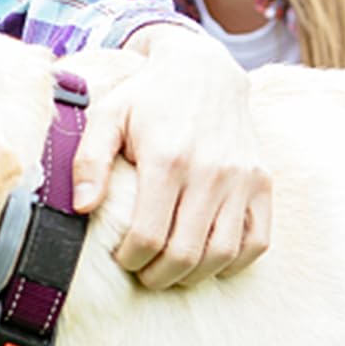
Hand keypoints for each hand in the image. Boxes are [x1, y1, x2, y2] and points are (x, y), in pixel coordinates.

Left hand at [72, 25, 270, 288]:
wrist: (204, 69)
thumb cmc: (146, 98)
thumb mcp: (107, 117)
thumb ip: (89, 161)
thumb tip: (81, 207)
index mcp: (167, 159)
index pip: (149, 236)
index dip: (130, 259)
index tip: (120, 257)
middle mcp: (210, 172)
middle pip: (185, 253)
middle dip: (158, 275)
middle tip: (142, 272)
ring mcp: (242, 179)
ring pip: (222, 254)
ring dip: (193, 275)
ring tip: (170, 270)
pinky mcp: (263, 182)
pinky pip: (258, 240)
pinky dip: (233, 262)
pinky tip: (207, 259)